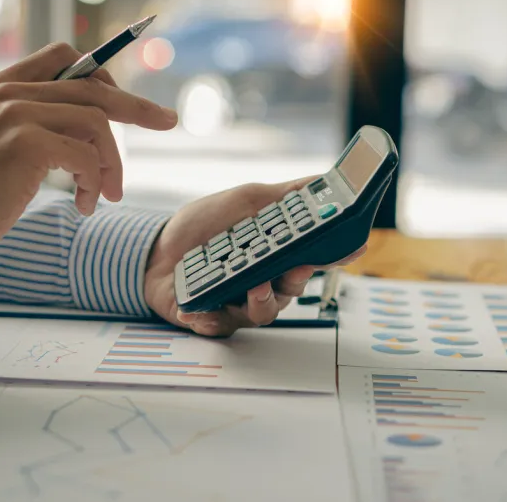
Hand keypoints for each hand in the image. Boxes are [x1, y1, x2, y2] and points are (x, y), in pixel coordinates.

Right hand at [0, 43, 176, 258]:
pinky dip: (96, 183)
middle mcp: (10, 92)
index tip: (128, 98)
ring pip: (97, 123)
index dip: (102, 75)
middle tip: (168, 121)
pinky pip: (87, 156)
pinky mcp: (28, 143)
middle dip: (137, 106)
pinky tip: (86, 206)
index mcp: (1, 86)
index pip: (63, 57)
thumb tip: (84, 132)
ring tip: (106, 195)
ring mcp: (18, 113)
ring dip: (111, 163)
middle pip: (93, 86)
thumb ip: (30, 125)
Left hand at [144, 177, 366, 336]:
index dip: (332, 256)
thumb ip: (284, 196)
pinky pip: (219, 326)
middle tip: (294, 268)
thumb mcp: (246, 201)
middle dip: (296, 281)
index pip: (312, 258)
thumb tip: (322, 180)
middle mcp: (264, 283)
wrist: (156, 249)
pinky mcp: (212, 319)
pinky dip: (210, 319)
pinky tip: (200, 310)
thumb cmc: (204, 226)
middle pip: (292, 290)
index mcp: (276, 256)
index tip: (350, 248)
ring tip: (251, 287)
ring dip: (261, 301)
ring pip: (263, 313)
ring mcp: (239, 304)